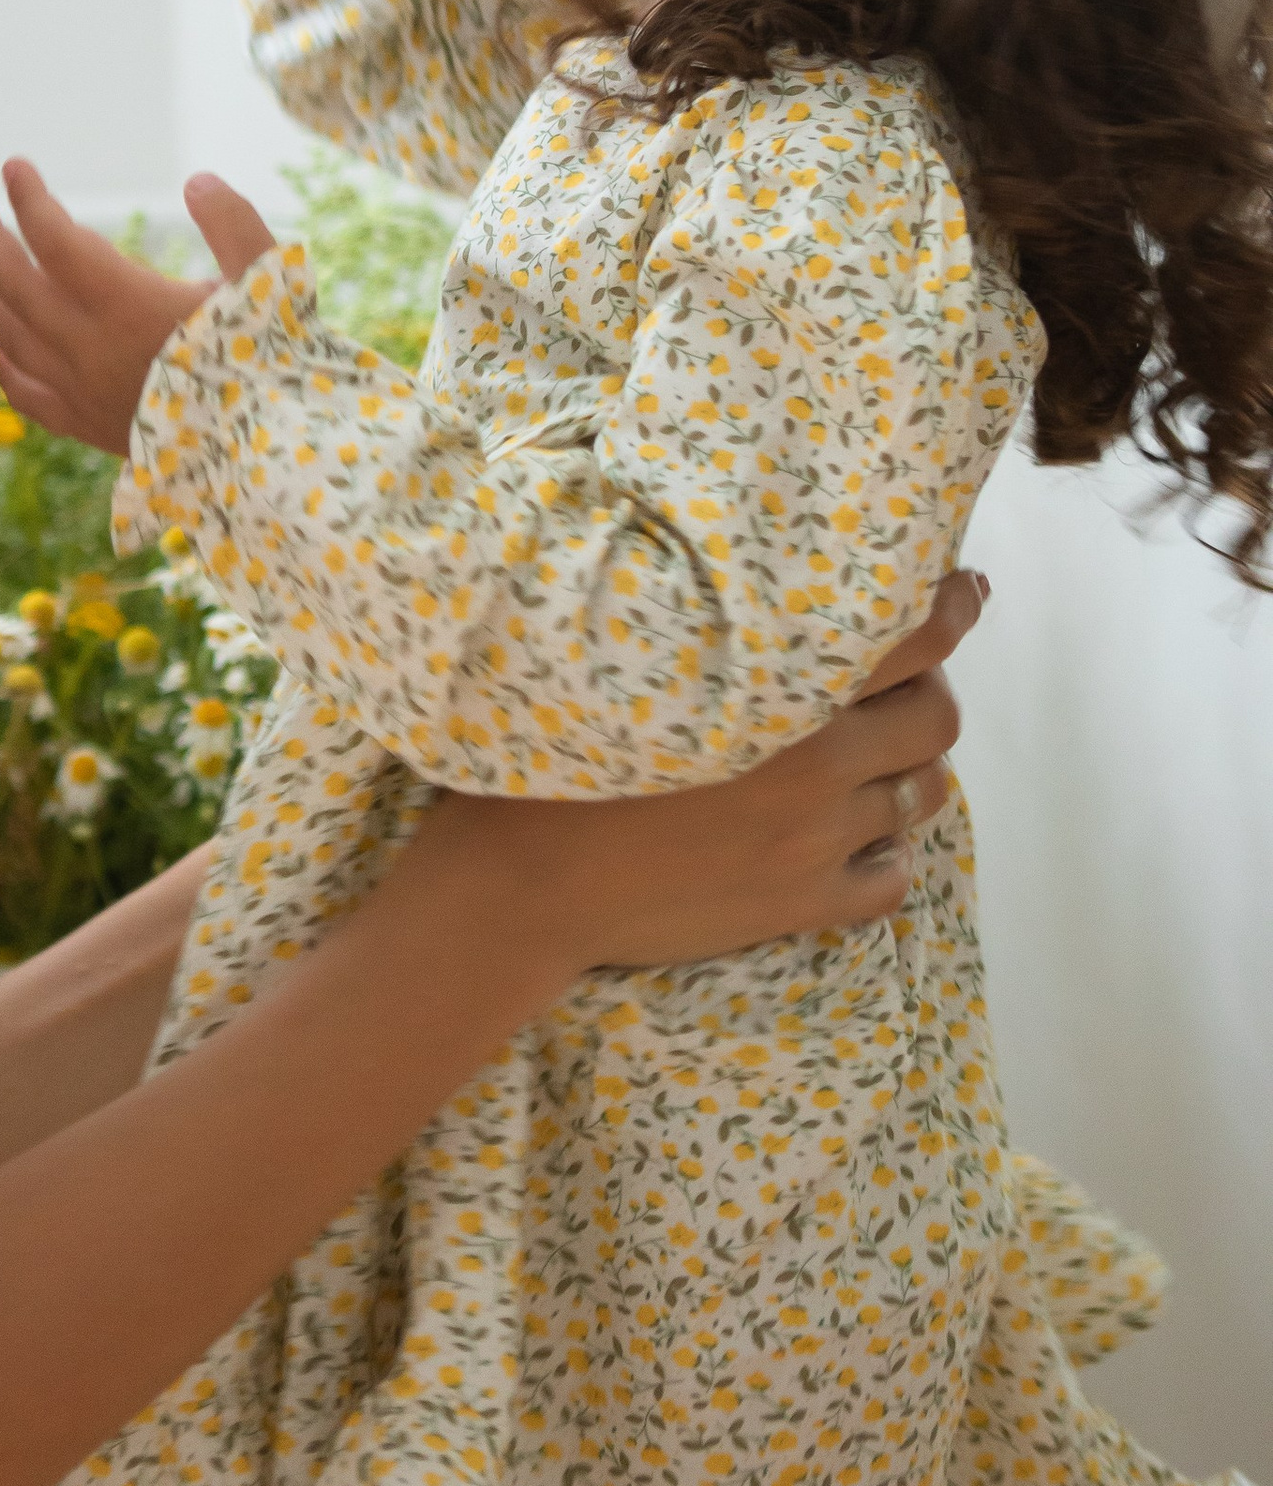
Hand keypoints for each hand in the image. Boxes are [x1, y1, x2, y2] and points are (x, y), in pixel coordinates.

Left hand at [0, 161, 277, 455]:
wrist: (269, 464)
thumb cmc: (276, 367)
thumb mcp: (269, 284)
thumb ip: (235, 226)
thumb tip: (198, 181)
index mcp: (127, 305)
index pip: (55, 239)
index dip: (30, 199)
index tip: (14, 165)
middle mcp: (89, 348)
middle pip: (14, 282)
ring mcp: (82, 392)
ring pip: (11, 337)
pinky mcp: (90, 429)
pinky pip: (31, 397)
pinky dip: (8, 370)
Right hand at [429, 571, 987, 967]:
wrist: (520, 887)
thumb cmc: (552, 757)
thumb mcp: (628, 660)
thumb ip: (702, 622)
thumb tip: (749, 582)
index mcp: (774, 688)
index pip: (907, 634)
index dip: (950, 606)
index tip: (965, 590)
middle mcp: (816, 762)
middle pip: (936, 718)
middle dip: (928, 696)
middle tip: (895, 689)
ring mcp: (816, 840)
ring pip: (923, 797)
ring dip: (907, 774)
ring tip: (868, 766)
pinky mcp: (802, 904)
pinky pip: (893, 881)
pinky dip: (883, 859)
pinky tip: (848, 845)